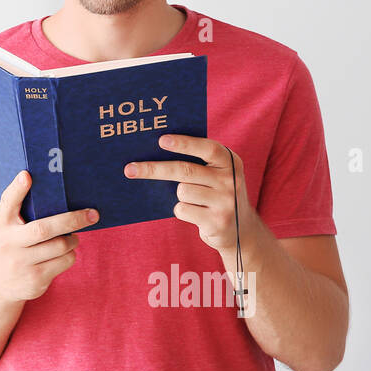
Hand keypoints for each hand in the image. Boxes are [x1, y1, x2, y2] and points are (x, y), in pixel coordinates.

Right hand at [0, 170, 96, 301]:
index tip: (27, 175)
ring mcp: (21, 263)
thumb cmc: (12, 244)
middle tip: (92, 214)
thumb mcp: (7, 225)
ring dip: (72, 239)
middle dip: (71, 220)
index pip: (8, 202)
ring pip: (60, 246)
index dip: (18, 189)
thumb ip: (19, 206)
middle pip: (44, 229)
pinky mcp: (35, 279)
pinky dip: (70, 254)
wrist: (1, 284)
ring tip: (71, 237)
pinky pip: (64, 261)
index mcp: (2, 223)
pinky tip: (63, 254)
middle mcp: (8, 243)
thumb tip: (37, 179)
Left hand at [123, 134, 257, 252]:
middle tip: (129, 169)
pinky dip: (182, 210)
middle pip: (185, 171)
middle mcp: (231, 180)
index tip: (161, 140)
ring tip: (194, 199)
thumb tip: (155, 152)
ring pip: (182, 191)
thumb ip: (197, 162)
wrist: (241, 230)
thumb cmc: (216, 193)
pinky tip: (196, 213)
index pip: (207, 148)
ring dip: (178, 195)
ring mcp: (226, 202)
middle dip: (154, 169)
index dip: (184, 143)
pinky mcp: (217, 222)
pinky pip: (182, 210)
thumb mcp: (216, 174)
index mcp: (231, 162)